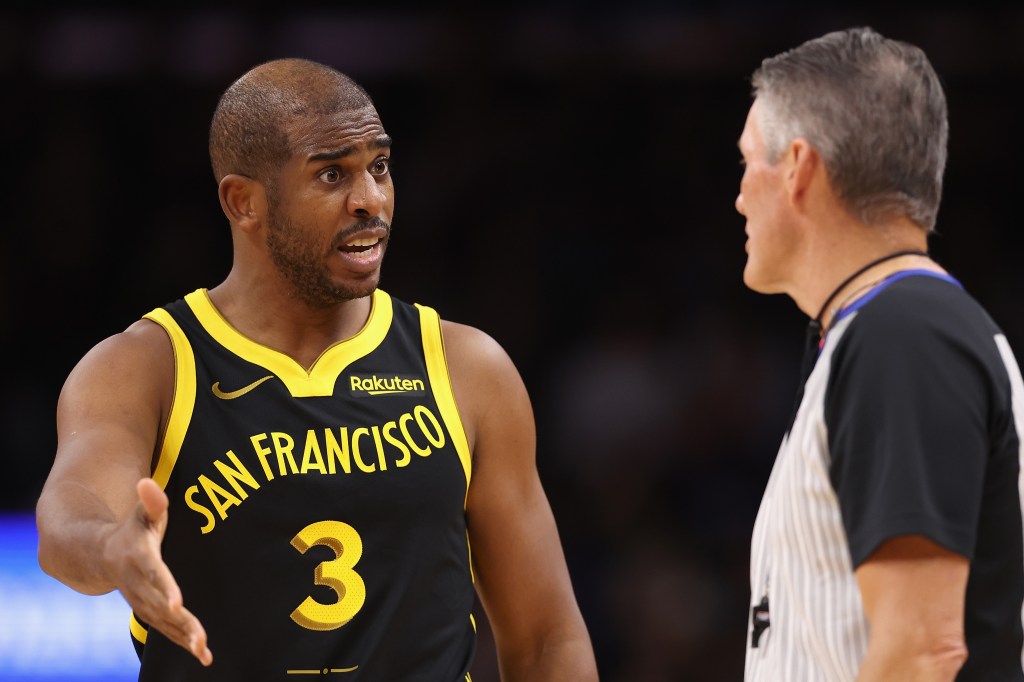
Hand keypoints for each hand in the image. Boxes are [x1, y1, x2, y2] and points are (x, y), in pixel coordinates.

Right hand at [103, 478, 212, 665]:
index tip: (176, 604)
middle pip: (160, 606)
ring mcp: (142, 601)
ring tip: (204, 650)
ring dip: (184, 638)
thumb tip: (147, 482)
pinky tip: (204, 655)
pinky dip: (184, 642)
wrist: (100, 556)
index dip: (165, 588)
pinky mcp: (150, 612)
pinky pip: (167, 631)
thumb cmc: (133, 530)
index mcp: (138, 559)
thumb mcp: (141, 514)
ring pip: (164, 624)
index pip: (153, 574)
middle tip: (200, 637)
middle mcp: (138, 585)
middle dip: (180, 622)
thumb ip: (150, 501)